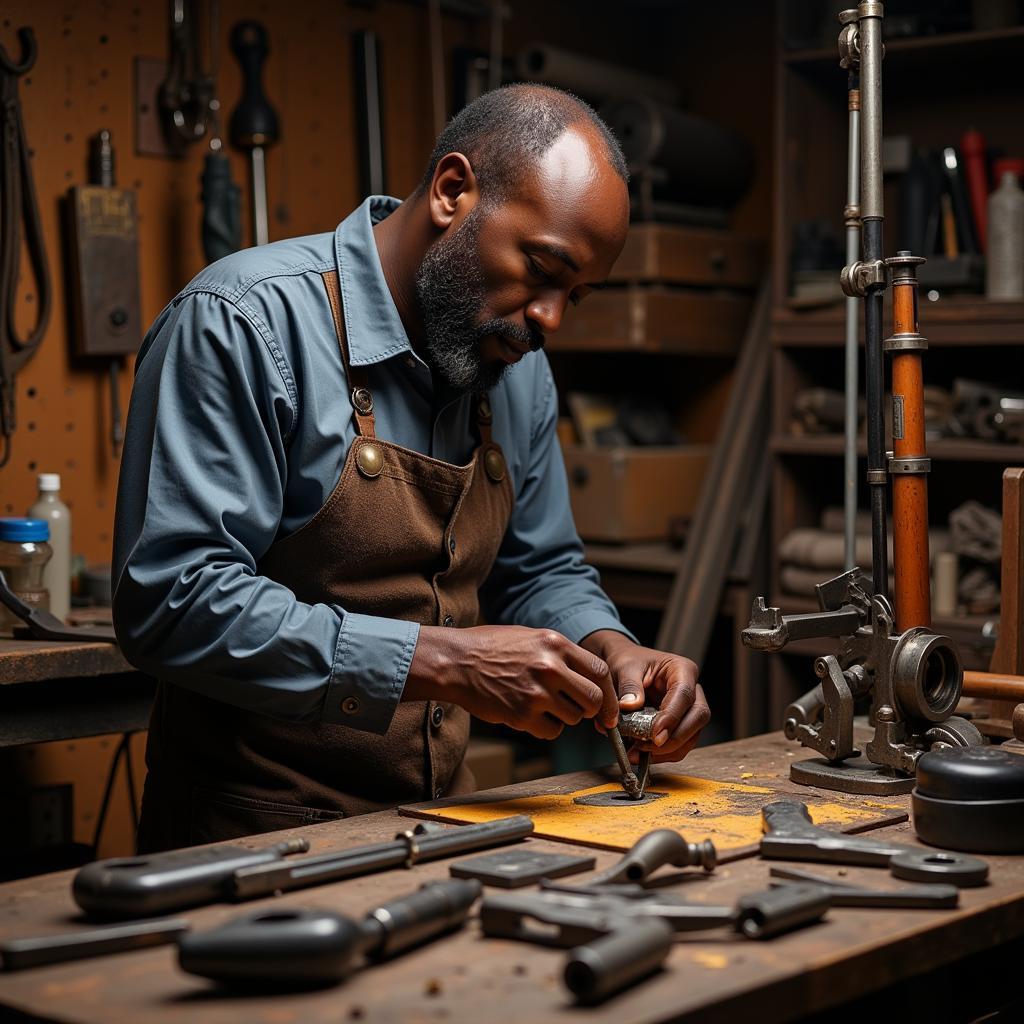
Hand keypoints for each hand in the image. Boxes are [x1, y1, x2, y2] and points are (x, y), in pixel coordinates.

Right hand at [404, 625, 615, 739]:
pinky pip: (551, 731)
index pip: (600, 671)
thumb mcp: (531, 637)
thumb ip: (560, 655)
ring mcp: (537, 692)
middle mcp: (550, 667)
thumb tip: (588, 678)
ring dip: (563, 717)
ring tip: (541, 705)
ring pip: (573, 718)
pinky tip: (529, 715)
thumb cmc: (491, 647)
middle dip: (590, 709)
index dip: (608, 693)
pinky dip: (545, 728)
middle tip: (576, 708)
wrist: (456, 661)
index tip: (607, 706)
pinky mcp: (523, 714)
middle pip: (593, 699)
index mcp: (555, 643)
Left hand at [582, 630, 708, 763]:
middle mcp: (692, 690)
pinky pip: (680, 744)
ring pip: (692, 736)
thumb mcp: (625, 667)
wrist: (625, 668)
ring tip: (638, 753)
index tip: (656, 735)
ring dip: (668, 751)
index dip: (672, 717)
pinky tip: (641, 754)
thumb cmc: (629, 662)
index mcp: (682, 670)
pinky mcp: (681, 725)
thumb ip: (628, 685)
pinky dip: (663, 754)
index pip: (684, 695)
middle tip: (648, 747)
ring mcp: (689, 709)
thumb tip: (630, 705)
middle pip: (697, 717)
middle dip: (676, 738)